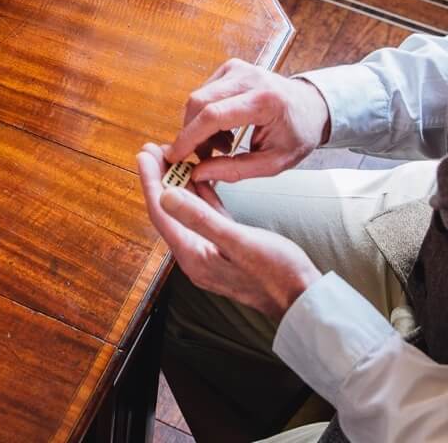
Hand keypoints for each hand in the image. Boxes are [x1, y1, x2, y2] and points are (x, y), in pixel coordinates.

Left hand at [137, 144, 319, 321]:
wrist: (303, 297)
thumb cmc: (276, 273)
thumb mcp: (238, 242)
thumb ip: (201, 219)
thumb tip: (165, 196)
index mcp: (193, 256)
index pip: (162, 213)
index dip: (150, 181)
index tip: (144, 154)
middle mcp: (196, 255)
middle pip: (169, 211)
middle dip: (160, 179)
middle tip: (154, 149)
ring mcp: (211, 251)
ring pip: (187, 211)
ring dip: (179, 184)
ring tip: (173, 156)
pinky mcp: (227, 246)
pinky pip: (206, 216)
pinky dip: (201, 196)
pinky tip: (200, 178)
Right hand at [164, 59, 331, 183]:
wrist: (312, 106)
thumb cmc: (298, 134)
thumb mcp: (275, 163)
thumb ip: (236, 170)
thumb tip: (198, 172)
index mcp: (264, 100)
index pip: (214, 115)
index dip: (189, 137)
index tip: (175, 156)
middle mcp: (248, 77)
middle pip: (199, 102)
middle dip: (191, 133)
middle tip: (204, 157)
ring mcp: (238, 68)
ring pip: (198, 97)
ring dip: (199, 126)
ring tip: (223, 146)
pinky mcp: (230, 68)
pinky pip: (204, 92)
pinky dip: (206, 115)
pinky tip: (224, 130)